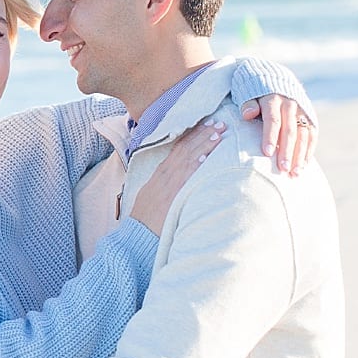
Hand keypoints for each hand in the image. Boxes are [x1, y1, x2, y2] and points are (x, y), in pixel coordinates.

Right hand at [128, 117, 225, 234]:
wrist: (139, 234)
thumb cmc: (146, 218)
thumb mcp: (151, 194)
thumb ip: (165, 183)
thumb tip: (178, 176)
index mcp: (159, 173)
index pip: (178, 147)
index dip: (192, 135)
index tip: (205, 124)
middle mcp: (164, 174)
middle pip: (185, 148)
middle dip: (202, 134)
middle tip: (219, 123)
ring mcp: (169, 184)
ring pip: (188, 158)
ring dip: (204, 144)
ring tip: (219, 133)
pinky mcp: (174, 195)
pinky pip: (186, 176)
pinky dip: (195, 164)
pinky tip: (206, 155)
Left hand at [241, 94, 314, 174]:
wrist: (275, 77)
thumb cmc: (255, 91)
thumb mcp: (248, 92)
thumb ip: (248, 104)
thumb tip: (248, 114)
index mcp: (273, 99)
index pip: (272, 120)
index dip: (270, 136)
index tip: (266, 153)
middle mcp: (290, 105)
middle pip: (289, 130)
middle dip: (287, 151)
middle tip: (282, 169)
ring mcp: (302, 111)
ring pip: (303, 135)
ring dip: (300, 155)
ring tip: (295, 172)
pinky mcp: (310, 117)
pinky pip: (312, 135)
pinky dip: (309, 150)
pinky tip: (304, 164)